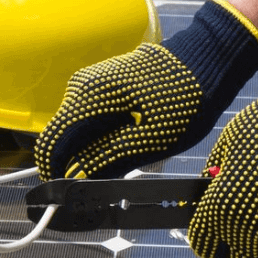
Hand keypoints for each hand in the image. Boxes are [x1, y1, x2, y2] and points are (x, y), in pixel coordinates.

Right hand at [34, 0, 257, 180]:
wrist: (208, 59)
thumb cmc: (186, 98)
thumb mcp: (151, 140)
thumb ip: (109, 160)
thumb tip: (78, 181)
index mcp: (87, 98)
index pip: (50, 145)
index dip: (54, 176)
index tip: (69, 198)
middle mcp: (81, 87)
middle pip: (63, 140)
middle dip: (79, 166)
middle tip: (111, 184)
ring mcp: (93, 85)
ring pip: (79, 132)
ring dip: (95, 153)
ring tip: (131, 161)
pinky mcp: (106, 88)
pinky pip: (94, 121)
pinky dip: (106, 138)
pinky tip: (133, 143)